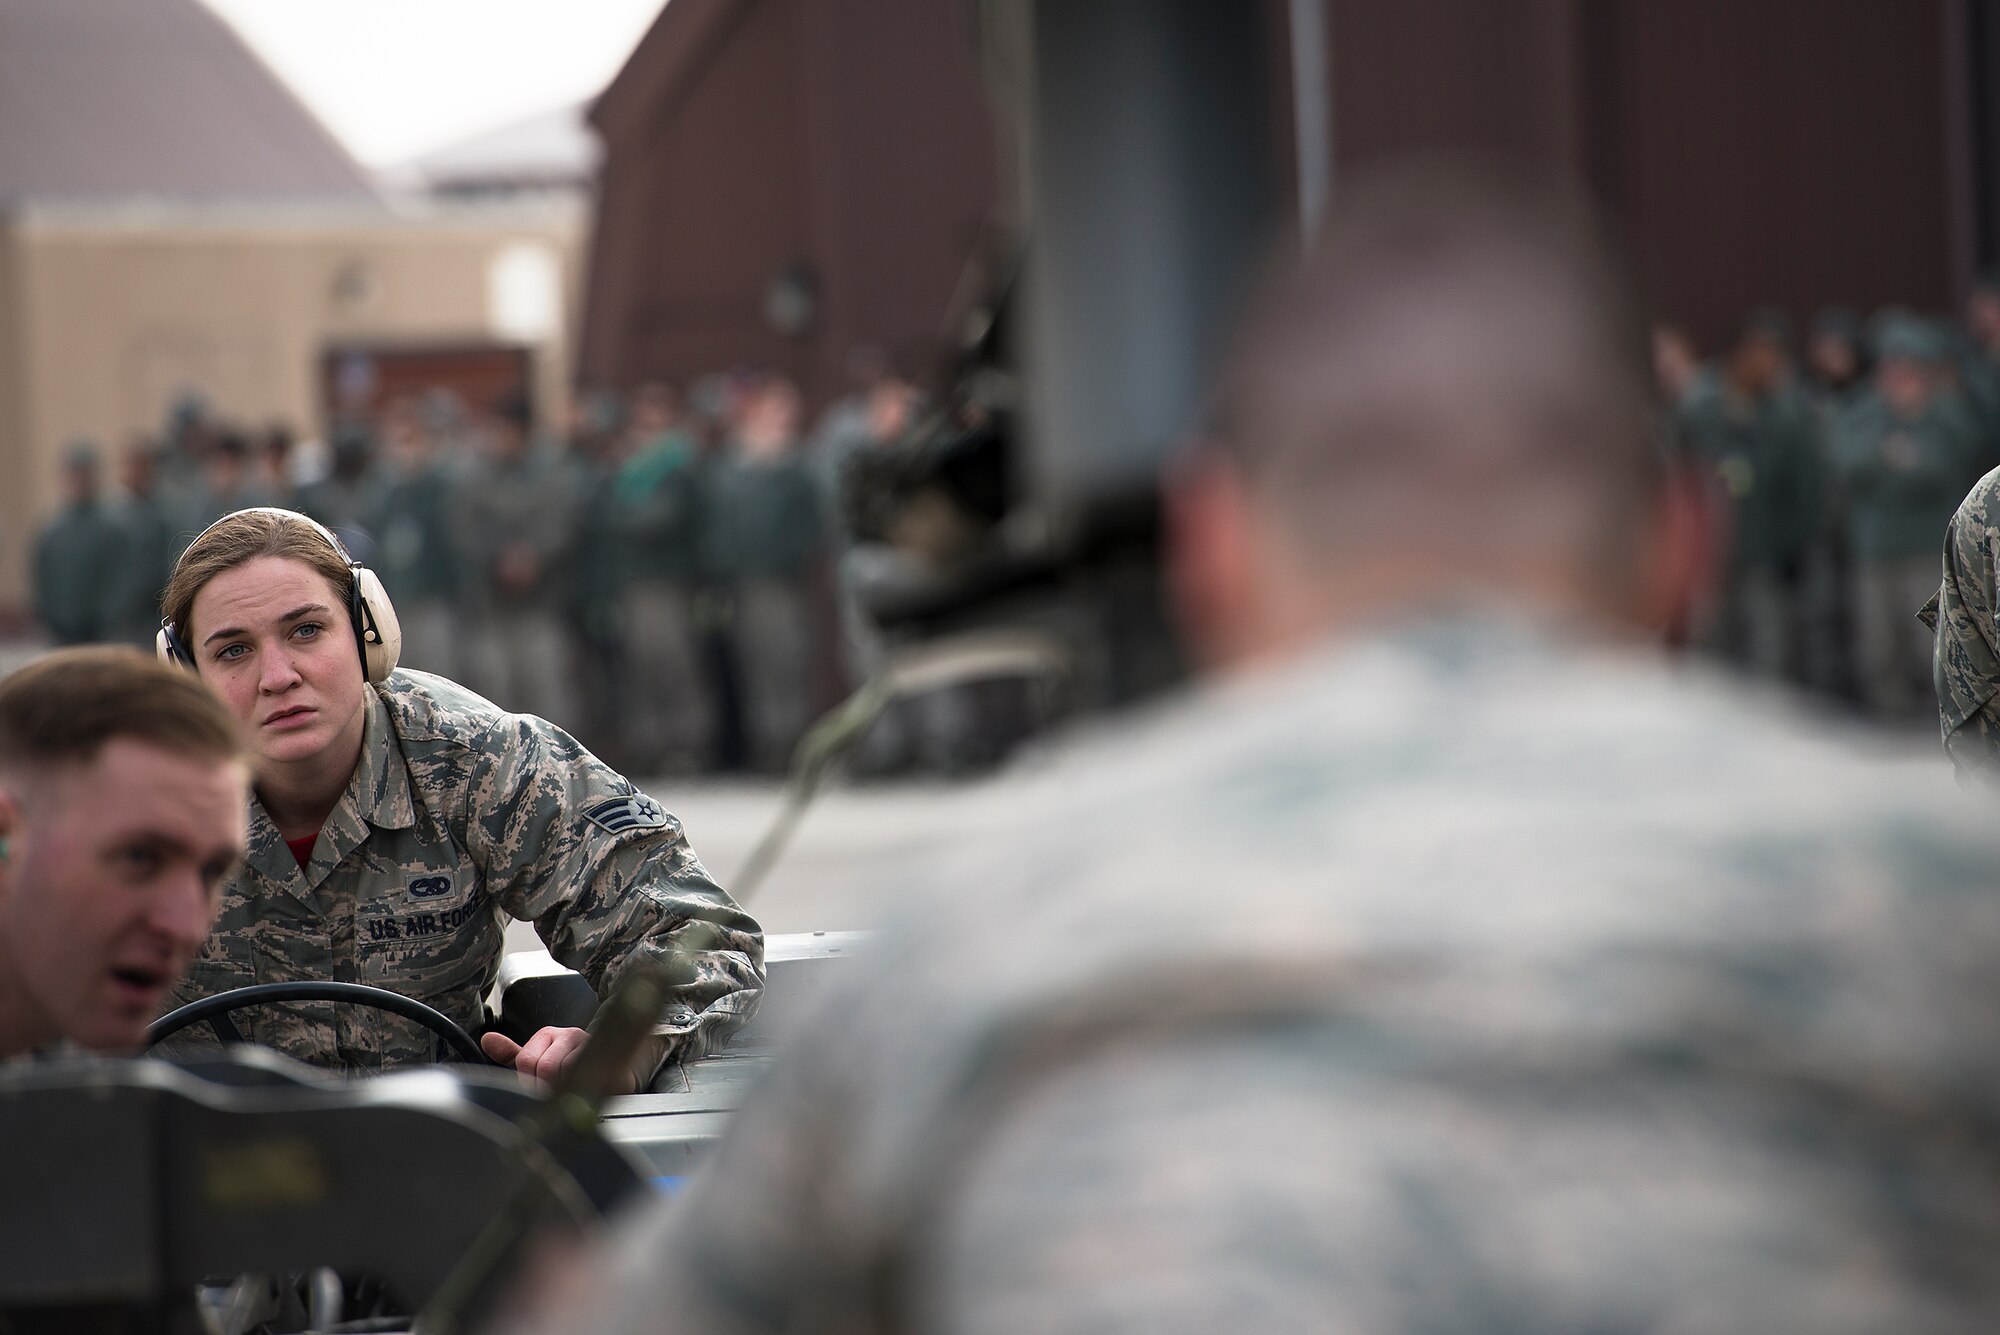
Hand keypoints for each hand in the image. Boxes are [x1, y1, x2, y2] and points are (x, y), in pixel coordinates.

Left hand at [480, 1025, 636, 1091]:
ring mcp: (593, 1047)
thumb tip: (487, 1039)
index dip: (528, 1082)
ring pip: (568, 1074)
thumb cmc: (570, 1067)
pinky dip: (584, 1093)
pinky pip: (590, 1081)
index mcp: (549, 1034)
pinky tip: (584, 1093)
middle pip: (546, 1068)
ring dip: (566, 1092)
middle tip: (554, 1094)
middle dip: (547, 1088)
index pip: (526, 1060)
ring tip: (571, 1093)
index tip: (537, 1088)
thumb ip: (512, 1054)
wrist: (611, 1068)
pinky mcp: (611, 1061)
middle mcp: (571, 1035)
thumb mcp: (538, 1059)